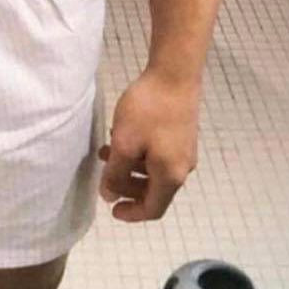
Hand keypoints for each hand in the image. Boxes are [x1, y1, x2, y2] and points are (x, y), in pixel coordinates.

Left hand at [97, 67, 200, 221]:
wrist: (175, 75)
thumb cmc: (148, 112)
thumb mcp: (125, 144)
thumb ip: (115, 173)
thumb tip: (109, 195)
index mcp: (170, 176)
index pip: (153, 208)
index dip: (131, 213)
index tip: (111, 210)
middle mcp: (182, 168)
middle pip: (153, 190)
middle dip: (126, 187)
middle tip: (104, 176)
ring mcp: (184, 150)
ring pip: (153, 170)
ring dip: (129, 167)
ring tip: (105, 150)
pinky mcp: (182, 134)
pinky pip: (158, 154)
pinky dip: (139, 153)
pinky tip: (123, 136)